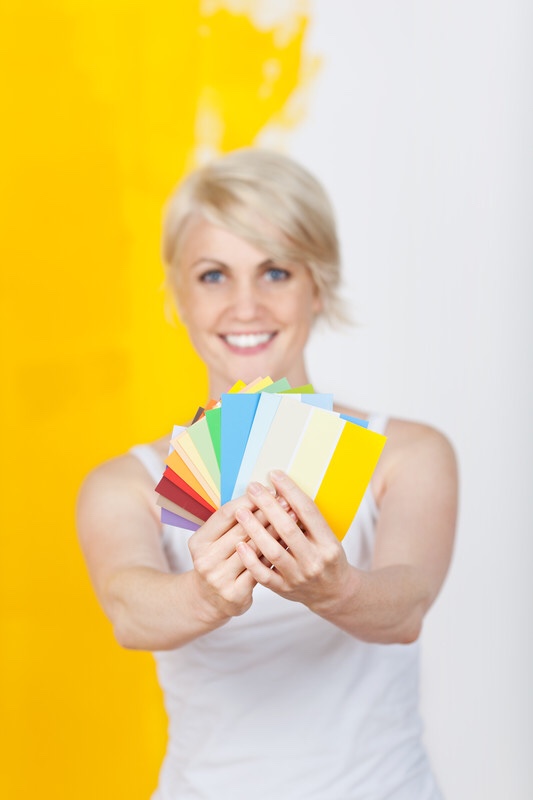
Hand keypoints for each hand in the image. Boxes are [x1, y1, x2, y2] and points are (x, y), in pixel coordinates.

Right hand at [188, 494, 278, 623]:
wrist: (209, 601)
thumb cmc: (218, 562)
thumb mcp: (214, 541)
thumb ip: (232, 523)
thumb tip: (261, 496)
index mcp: (199, 542)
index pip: (225, 514)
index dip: (247, 501)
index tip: (267, 490)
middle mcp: (206, 560)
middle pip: (241, 530)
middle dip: (266, 513)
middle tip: (285, 500)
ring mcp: (219, 578)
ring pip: (254, 549)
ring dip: (275, 531)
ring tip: (292, 518)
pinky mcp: (235, 594)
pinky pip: (261, 569)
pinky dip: (275, 553)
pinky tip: (288, 543)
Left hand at [234, 471, 351, 612]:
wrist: (334, 593)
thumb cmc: (327, 557)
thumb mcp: (327, 537)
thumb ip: (307, 520)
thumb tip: (281, 491)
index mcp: (329, 543)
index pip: (308, 511)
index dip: (290, 491)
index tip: (274, 475)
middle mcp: (315, 560)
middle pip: (288, 529)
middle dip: (268, 506)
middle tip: (253, 488)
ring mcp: (299, 577)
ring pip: (273, 551)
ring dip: (254, 529)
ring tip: (241, 511)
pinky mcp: (284, 589)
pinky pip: (263, 575)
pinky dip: (250, 559)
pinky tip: (240, 544)